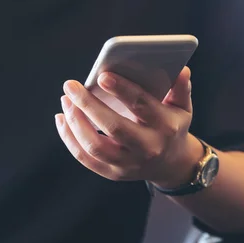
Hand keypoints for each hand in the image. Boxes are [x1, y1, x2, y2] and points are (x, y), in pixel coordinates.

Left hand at [55, 67, 203, 186]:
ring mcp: (128, 165)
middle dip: (88, 105)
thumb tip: (180, 69)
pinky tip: (62, 118)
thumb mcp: (181, 107)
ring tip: (65, 100)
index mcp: (165, 127)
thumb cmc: (170, 125)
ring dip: (74, 122)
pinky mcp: (112, 173)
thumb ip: (180, 88)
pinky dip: (69, 138)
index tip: (101, 76)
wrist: (170, 164)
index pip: (142, 106)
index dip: (121, 90)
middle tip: (70, 86)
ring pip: (94, 146)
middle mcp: (147, 148)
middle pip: (113, 127)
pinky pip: (84, 158)